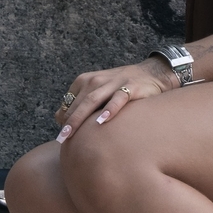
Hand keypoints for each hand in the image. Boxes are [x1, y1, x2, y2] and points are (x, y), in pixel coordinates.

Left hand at [52, 58, 176, 143]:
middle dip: (68, 121)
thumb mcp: (98, 92)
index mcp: (85, 81)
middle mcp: (96, 80)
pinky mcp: (131, 87)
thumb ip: (82, 104)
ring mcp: (113, 83)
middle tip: (61, 139)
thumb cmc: (120, 89)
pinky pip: (119, 98)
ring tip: (72, 132)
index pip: (69, 102)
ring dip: (81, 117)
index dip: (64, 118)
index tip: (62, 136)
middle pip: (79, 103)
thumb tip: (60, 121)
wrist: (151, 73)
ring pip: (93, 100)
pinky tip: (103, 120)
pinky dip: (110, 108)